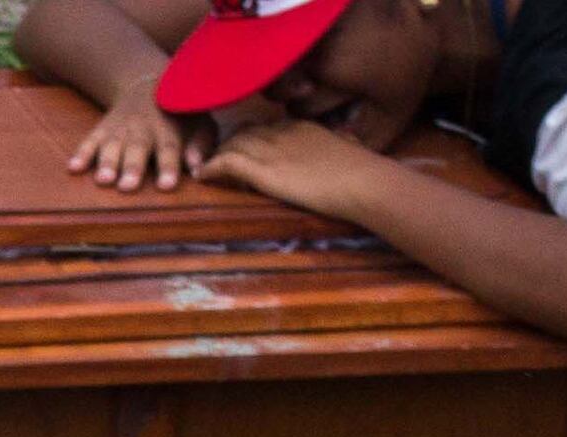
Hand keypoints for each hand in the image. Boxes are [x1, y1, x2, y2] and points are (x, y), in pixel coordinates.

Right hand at [67, 84, 204, 187]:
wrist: (147, 84)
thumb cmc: (179, 112)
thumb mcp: (200, 121)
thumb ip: (200, 144)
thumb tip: (197, 168)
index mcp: (169, 128)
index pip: (169, 148)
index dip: (168, 166)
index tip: (167, 185)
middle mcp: (143, 128)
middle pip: (138, 148)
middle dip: (132, 167)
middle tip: (128, 187)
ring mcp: (120, 128)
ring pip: (113, 146)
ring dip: (107, 163)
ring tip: (103, 180)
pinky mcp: (102, 129)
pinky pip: (90, 141)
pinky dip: (82, 154)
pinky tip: (73, 168)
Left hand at [198, 115, 380, 218]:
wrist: (362, 181)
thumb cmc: (364, 170)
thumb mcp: (350, 148)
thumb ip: (340, 144)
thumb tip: (348, 142)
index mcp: (301, 126)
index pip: (266, 126)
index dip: (252, 139)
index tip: (245, 152)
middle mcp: (282, 131)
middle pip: (244, 132)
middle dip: (230, 146)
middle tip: (218, 163)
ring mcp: (271, 149)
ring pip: (232, 144)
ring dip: (217, 157)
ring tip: (206, 170)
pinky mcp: (264, 170)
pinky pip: (227, 162)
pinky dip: (211, 168)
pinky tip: (202, 177)